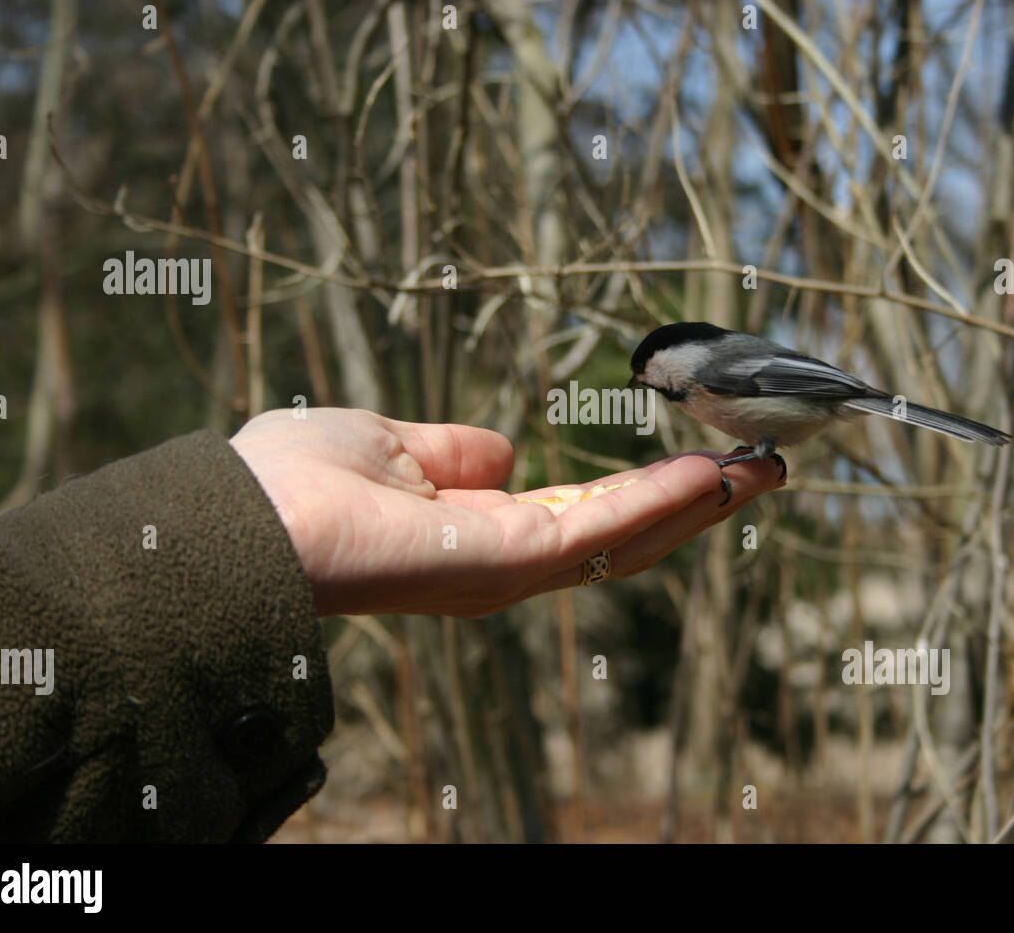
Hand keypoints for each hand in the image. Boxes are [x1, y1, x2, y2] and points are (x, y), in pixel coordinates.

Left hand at [230, 408, 783, 616]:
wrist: (251, 515)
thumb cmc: (300, 478)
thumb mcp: (394, 445)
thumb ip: (454, 453)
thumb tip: (501, 451)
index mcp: (482, 533)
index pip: (587, 516)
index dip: (647, 491)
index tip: (702, 461)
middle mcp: (508, 561)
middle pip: (625, 534)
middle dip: (697, 502)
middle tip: (762, 467)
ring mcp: (513, 567)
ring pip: (630, 536)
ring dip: (700, 502)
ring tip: (761, 469)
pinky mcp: (511, 561)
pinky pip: (603, 529)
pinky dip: (661, 500)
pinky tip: (711, 471)